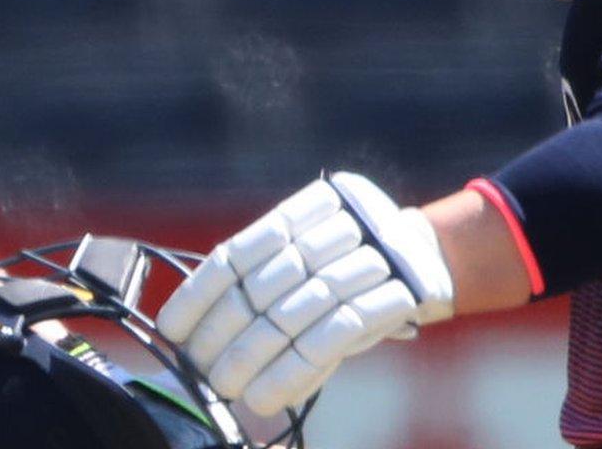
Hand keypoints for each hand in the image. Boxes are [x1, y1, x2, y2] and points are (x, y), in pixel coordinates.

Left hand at [156, 172, 453, 415]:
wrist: (430, 260)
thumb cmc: (346, 266)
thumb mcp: (308, 257)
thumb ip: (263, 279)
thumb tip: (191, 329)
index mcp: (310, 205)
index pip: (240, 251)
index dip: (201, 292)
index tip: (172, 328)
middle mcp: (340, 222)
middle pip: (265, 284)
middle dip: (227, 332)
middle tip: (201, 369)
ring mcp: (372, 255)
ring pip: (297, 312)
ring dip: (256, 357)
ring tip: (228, 388)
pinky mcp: (397, 294)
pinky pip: (333, 339)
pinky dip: (294, 372)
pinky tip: (266, 396)